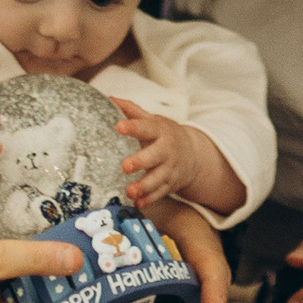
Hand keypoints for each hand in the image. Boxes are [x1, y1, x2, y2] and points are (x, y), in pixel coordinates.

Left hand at [111, 102, 231, 213]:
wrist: (193, 154)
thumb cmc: (164, 135)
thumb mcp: (152, 120)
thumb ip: (132, 111)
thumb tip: (109, 98)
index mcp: (160, 131)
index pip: (146, 127)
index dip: (133, 127)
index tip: (119, 126)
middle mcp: (167, 150)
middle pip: (155, 156)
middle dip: (141, 161)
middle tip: (125, 166)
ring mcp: (169, 169)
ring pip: (158, 179)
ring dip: (144, 186)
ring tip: (130, 191)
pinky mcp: (170, 185)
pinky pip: (160, 194)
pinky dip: (149, 200)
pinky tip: (138, 204)